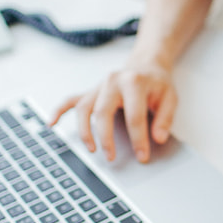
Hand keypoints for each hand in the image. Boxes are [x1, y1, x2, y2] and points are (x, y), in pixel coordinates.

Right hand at [50, 62, 177, 162]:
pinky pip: (71, 100)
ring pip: (83, 108)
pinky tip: (51, 124)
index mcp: (133, 82)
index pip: (134, 115)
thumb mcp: (170, 97)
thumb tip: (158, 139)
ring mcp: (98, 86)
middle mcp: (112, 81)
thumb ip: (165, 119)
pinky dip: (59, 111)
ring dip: (84, 131)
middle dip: (106, 137)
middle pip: (102, 112)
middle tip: (112, 157)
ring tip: (92, 149)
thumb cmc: (157, 83)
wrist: (145, 65)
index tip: (142, 156)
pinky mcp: (91, 91)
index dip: (138, 139)